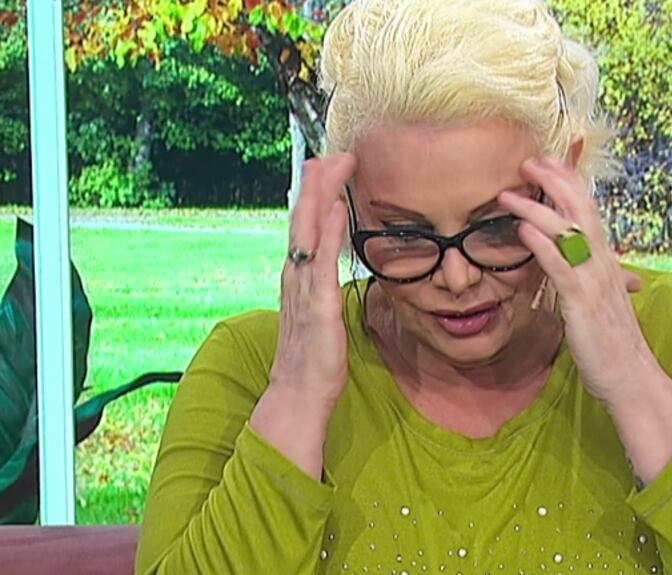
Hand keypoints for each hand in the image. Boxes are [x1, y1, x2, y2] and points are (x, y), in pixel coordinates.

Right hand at [269, 153, 357, 406]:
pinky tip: (335, 208)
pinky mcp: (317, 306)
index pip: (305, 227)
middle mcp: (295, 277)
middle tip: (330, 151)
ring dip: (319, 195)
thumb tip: (332, 270)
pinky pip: (322, 261)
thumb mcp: (320, 314)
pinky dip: (327, 232)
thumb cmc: (313, 358)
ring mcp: (303, 289)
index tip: (328, 166)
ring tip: (330, 164)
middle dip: (316, 184)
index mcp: (298, 278)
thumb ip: (322, 288)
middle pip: (302, 220)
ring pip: (308, 231)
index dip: (316, 195)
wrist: (297, 396)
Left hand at [498, 157, 658, 403]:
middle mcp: (603, 262)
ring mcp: (594, 280)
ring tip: (509, 194)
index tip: (545, 162)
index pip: (588, 208)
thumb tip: (569, 260)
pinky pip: (561, 267)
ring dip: (537, 209)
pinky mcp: (582, 302)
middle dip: (553, 181)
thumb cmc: (611, 341)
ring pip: (568, 232)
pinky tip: (524, 231)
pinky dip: (543, 245)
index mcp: (606, 259)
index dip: (567, 182)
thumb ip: (585, 275)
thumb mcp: (599, 299)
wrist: (630, 376)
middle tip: (526, 162)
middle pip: (580, 208)